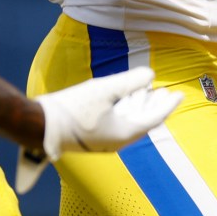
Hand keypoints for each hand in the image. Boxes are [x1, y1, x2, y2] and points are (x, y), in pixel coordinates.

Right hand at [17, 66, 180, 190]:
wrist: (39, 126)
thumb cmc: (72, 109)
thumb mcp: (105, 90)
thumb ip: (130, 81)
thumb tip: (150, 75)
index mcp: (124, 133)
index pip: (153, 119)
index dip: (167, 105)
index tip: (178, 95)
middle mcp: (116, 140)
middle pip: (142, 120)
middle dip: (154, 104)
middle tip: (167, 93)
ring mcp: (103, 139)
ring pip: (128, 120)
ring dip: (138, 104)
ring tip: (146, 90)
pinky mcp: (90, 135)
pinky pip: (115, 121)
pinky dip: (123, 107)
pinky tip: (121, 95)